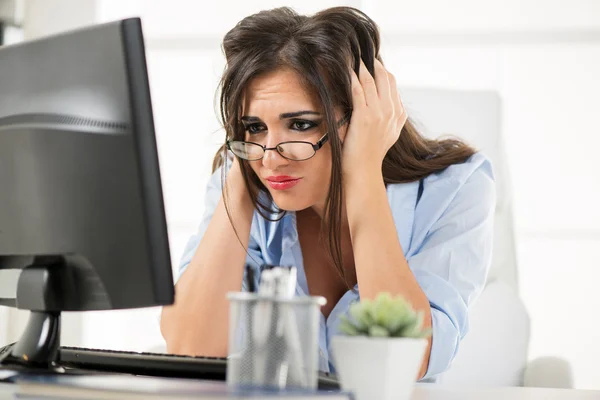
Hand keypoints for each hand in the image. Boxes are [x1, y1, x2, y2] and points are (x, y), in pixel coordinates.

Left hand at [342, 58, 406, 176]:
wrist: (363, 172)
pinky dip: (352, 77)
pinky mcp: (365, 117)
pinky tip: (346, 70)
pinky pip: (358, 90)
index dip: (381, 69)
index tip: (369, 61)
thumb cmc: (368, 155)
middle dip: (372, 62)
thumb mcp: (386, 135)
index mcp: (398, 115)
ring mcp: (379, 114)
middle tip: (359, 52)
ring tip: (351, 55)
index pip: (392, 83)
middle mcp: (391, 112)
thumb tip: (381, 102)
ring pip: (371, 80)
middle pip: (385, 77)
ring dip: (360, 65)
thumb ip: (388, 117)